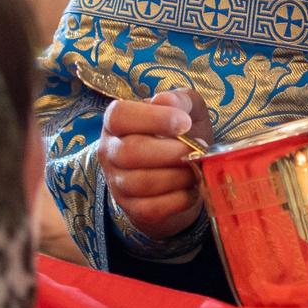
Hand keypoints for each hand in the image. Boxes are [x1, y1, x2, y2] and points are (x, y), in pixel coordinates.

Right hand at [97, 89, 212, 239]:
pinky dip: (179, 199)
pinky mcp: (131, 209)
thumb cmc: (181, 135)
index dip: (153, 118)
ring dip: (178, 176)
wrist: (181, 175)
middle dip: (171, 152)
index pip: (119, 116)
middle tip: (197, 149)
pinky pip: (152, 208)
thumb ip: (180, 99)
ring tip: (196, 168)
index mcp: (116, 121)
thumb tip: (166, 100)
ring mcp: (117, 183)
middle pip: (130, 152)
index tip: (184, 122)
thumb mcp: (187, 110)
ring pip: (142, 183)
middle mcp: (109, 151)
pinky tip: (191, 188)